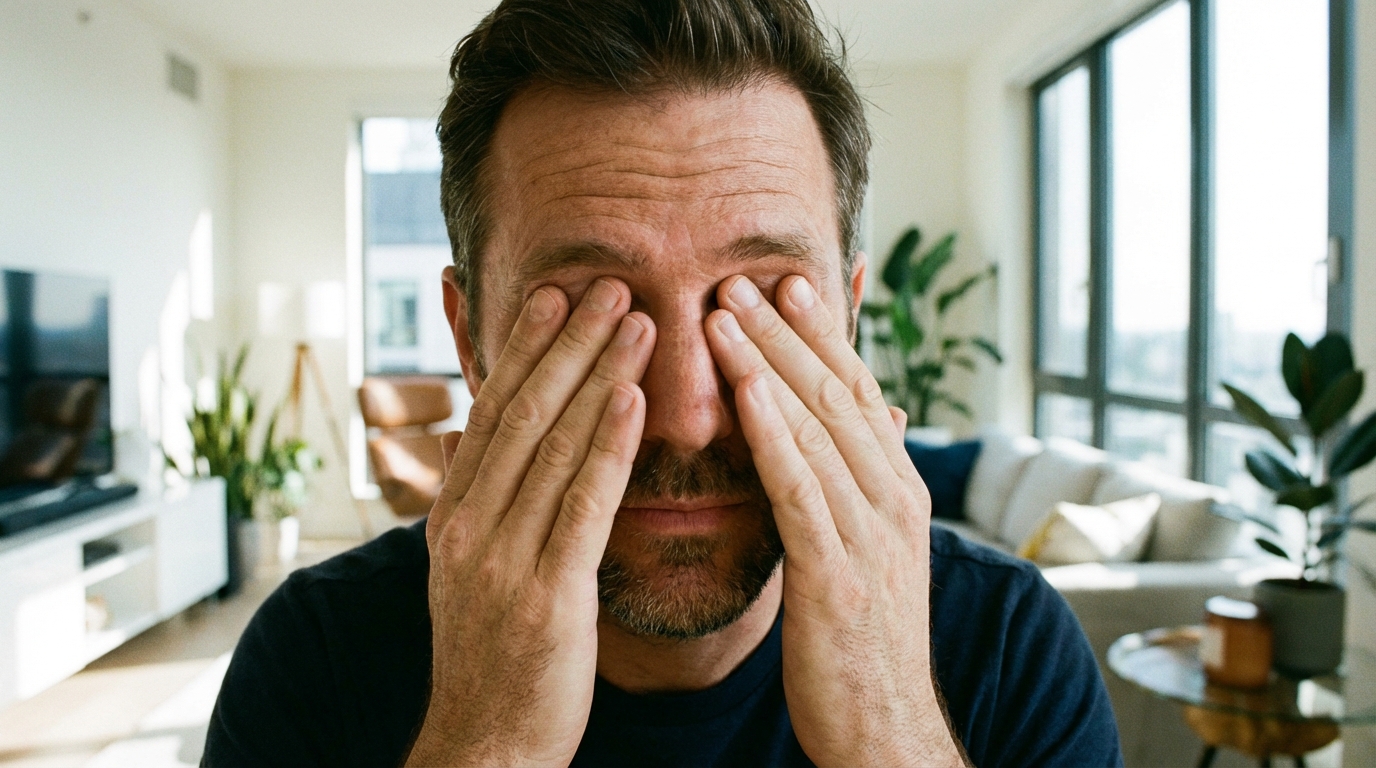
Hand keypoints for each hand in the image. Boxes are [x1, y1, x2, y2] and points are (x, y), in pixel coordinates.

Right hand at [406, 278, 654, 766]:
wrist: (486, 747)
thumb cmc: (495, 655)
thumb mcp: (472, 569)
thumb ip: (482, 499)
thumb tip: (478, 434)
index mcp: (454, 515)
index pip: (493, 411)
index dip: (525, 348)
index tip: (559, 293)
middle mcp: (470, 526)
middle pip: (522, 412)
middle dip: (567, 343)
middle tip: (607, 282)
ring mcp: (502, 560)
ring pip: (553, 446)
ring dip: (596, 374)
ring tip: (636, 318)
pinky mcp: (545, 596)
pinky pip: (582, 506)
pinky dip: (607, 446)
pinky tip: (634, 399)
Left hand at [706, 275, 966, 766]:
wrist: (887, 734)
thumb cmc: (864, 644)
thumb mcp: (869, 554)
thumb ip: (857, 487)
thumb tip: (865, 430)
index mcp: (897, 492)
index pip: (859, 393)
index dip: (825, 335)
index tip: (788, 283)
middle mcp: (893, 500)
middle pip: (838, 393)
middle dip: (791, 331)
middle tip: (746, 274)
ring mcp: (871, 535)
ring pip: (818, 427)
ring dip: (770, 363)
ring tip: (725, 310)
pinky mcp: (837, 574)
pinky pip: (801, 488)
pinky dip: (772, 432)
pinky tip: (743, 390)